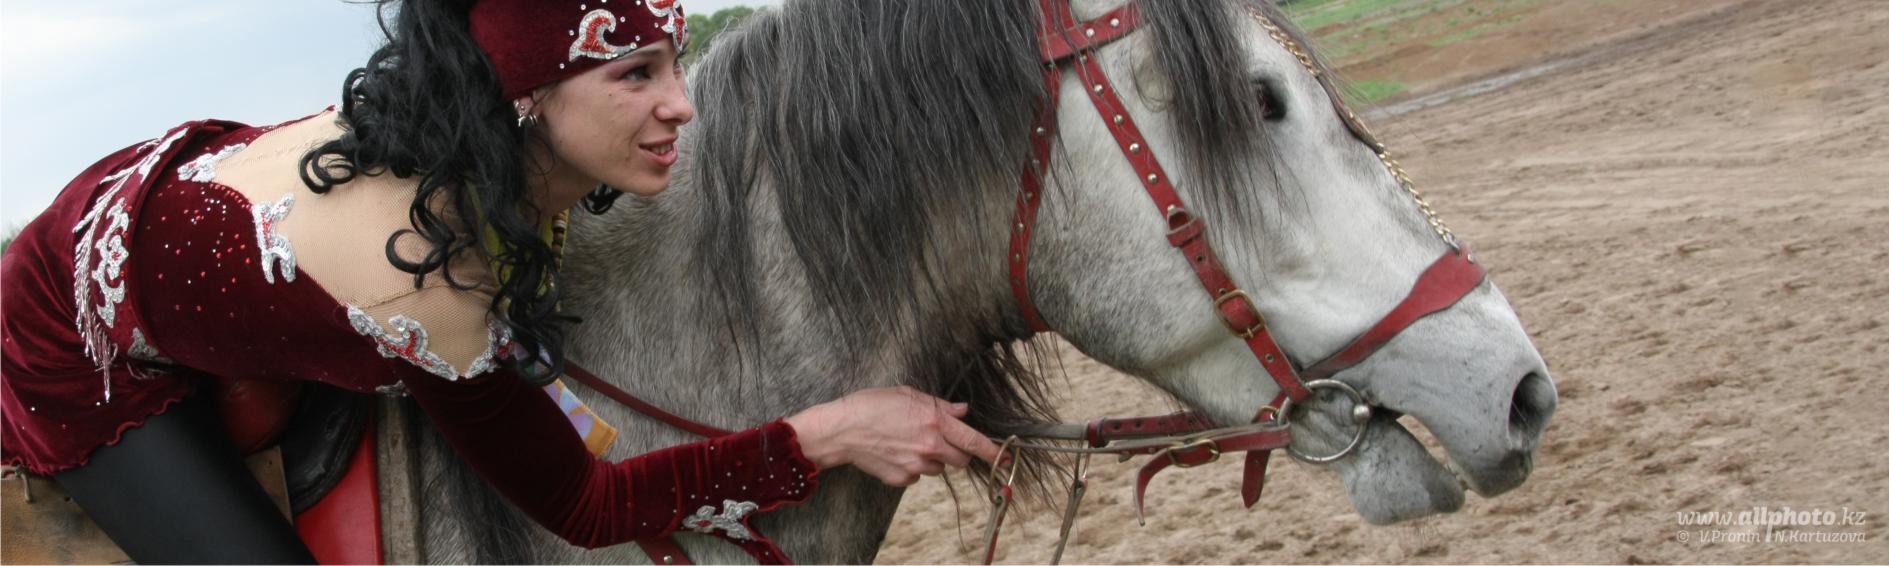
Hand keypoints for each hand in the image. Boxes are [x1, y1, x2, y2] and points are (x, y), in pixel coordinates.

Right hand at [784, 386, 1000, 486]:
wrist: (841, 430)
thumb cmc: (872, 405)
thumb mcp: (908, 395)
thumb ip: (939, 406)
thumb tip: (962, 411)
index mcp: (934, 422)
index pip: (973, 442)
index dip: (993, 452)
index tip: (1005, 458)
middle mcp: (929, 446)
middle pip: (961, 460)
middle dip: (958, 453)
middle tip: (941, 441)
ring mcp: (916, 465)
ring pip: (938, 468)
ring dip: (933, 459)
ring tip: (909, 442)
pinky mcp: (902, 478)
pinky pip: (917, 476)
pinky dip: (913, 467)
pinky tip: (896, 452)